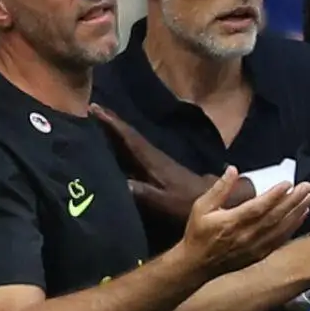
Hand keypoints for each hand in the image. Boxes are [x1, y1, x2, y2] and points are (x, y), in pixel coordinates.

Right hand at [91, 104, 248, 225]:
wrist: (218, 200)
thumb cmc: (190, 203)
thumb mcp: (165, 202)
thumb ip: (144, 193)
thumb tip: (121, 183)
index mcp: (153, 162)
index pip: (130, 139)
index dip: (113, 125)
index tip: (96, 109)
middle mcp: (154, 157)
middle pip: (130, 135)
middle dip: (112, 121)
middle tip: (92, 107)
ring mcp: (158, 161)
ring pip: (134, 141)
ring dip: (117, 129)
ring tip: (99, 119)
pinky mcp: (160, 167)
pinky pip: (137, 150)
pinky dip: (126, 141)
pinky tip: (118, 143)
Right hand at [180, 168, 309, 273]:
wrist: (197, 265)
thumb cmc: (199, 233)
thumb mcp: (201, 207)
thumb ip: (219, 189)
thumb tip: (233, 170)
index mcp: (231, 222)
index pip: (258, 207)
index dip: (274, 196)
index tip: (288, 183)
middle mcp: (246, 236)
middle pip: (274, 216)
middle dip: (292, 200)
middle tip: (306, 186)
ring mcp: (255, 247)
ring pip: (281, 228)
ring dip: (296, 212)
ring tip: (308, 198)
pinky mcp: (260, 254)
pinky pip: (280, 240)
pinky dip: (292, 227)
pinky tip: (302, 215)